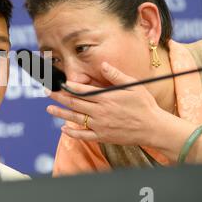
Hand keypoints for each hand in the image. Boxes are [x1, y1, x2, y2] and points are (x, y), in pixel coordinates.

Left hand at [46, 62, 163, 146]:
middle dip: (59, 97)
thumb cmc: (144, 105)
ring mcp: (100, 125)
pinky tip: (63, 129)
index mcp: (106, 98)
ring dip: (60, 113)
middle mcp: (100, 112)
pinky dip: (72, 132)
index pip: (82, 91)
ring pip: (75, 119)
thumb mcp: (133, 86)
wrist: (153, 128)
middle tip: (47, 92)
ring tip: (49, 108)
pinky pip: (83, 135)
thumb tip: (103, 65)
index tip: (59, 82)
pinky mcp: (102, 137)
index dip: (69, 86)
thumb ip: (116, 76)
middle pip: (74, 103)